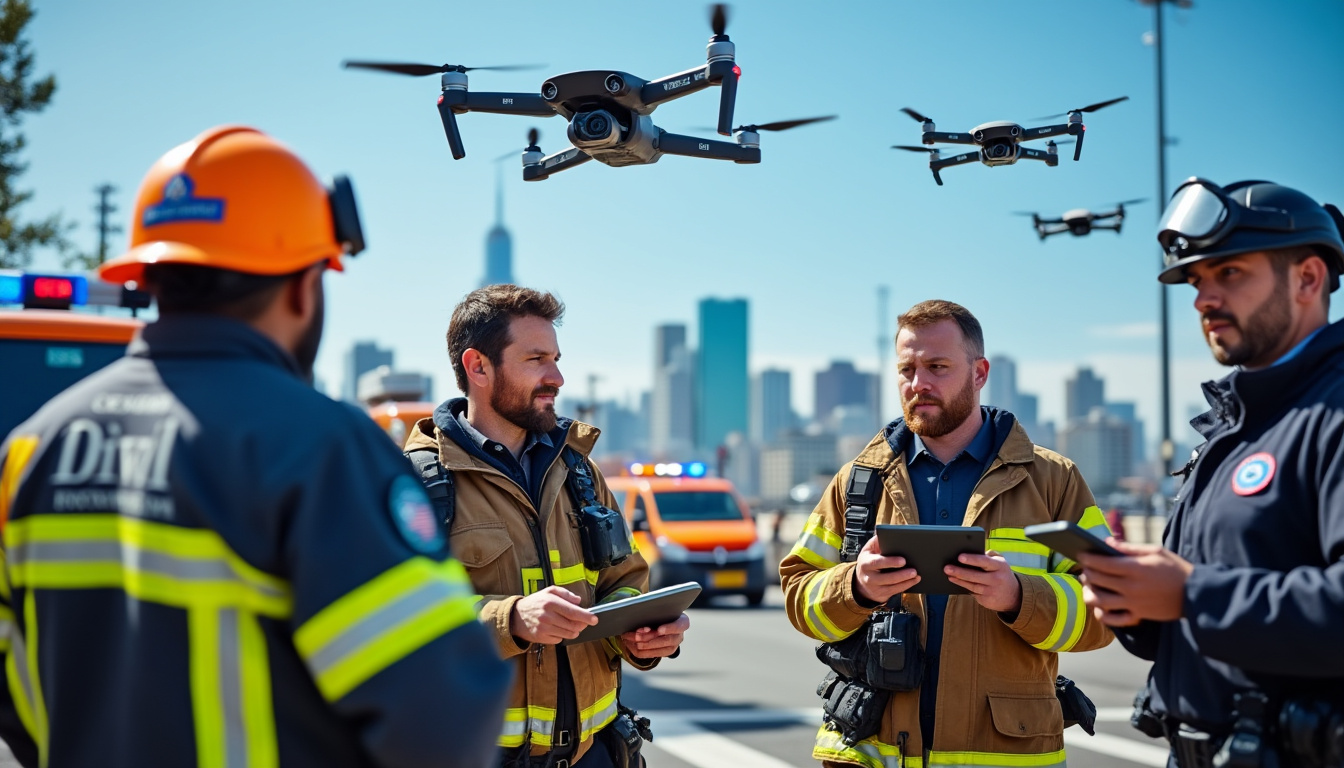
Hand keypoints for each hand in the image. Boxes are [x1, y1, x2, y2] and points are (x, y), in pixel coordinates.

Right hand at [510, 586, 597, 644]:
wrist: (516, 616)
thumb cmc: (535, 602)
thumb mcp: (549, 591)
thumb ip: (565, 594)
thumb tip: (578, 600)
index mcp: (550, 602)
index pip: (572, 611)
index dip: (586, 616)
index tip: (594, 619)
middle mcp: (547, 616)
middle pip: (572, 625)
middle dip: (582, 625)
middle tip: (584, 622)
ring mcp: (544, 628)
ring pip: (568, 634)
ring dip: (574, 631)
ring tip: (572, 625)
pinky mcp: (541, 638)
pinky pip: (559, 640)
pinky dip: (563, 635)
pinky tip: (558, 629)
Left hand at [620, 613, 689, 658]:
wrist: (662, 622)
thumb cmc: (661, 614)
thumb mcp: (660, 610)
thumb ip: (654, 611)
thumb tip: (640, 610)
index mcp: (682, 622)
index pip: (680, 625)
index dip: (670, 628)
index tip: (659, 629)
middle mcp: (679, 636)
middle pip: (667, 640)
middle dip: (650, 638)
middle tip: (637, 635)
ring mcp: (672, 646)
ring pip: (658, 650)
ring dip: (643, 645)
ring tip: (630, 638)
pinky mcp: (663, 653)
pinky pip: (650, 655)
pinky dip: (639, 650)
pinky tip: (630, 643)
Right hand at [854, 535, 919, 603]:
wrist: (862, 581)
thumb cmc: (869, 560)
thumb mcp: (868, 550)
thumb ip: (876, 541)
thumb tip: (885, 533)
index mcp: (865, 563)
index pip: (877, 562)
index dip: (890, 562)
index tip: (903, 560)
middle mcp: (868, 577)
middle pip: (886, 577)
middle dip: (901, 574)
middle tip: (914, 570)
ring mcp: (875, 588)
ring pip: (892, 586)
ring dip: (906, 581)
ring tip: (916, 574)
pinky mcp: (881, 594)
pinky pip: (895, 591)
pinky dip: (906, 586)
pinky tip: (915, 580)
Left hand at [945, 551, 1021, 612]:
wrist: (1014, 595)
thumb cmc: (1001, 573)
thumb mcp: (1000, 562)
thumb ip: (990, 555)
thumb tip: (975, 551)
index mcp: (1000, 566)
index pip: (984, 561)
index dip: (972, 559)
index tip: (960, 557)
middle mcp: (997, 579)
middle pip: (975, 575)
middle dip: (959, 571)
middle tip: (947, 568)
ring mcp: (992, 591)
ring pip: (972, 585)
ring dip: (959, 580)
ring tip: (948, 575)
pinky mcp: (987, 601)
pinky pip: (973, 593)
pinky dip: (964, 587)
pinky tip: (955, 582)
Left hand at [1077, 539, 1192, 626]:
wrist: (1196, 593)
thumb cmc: (1175, 568)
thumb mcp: (1155, 551)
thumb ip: (1129, 548)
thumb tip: (1107, 542)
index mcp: (1136, 568)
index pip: (1103, 563)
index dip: (1088, 558)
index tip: (1081, 553)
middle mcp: (1132, 587)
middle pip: (1098, 580)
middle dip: (1087, 572)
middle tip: (1084, 567)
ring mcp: (1133, 603)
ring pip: (1100, 600)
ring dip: (1089, 592)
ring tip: (1088, 585)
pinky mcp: (1138, 615)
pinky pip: (1113, 619)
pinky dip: (1101, 614)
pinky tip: (1099, 606)